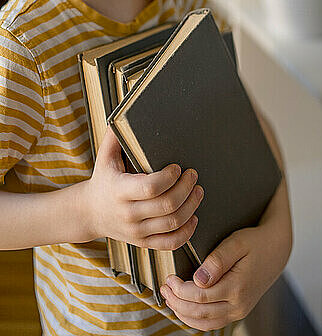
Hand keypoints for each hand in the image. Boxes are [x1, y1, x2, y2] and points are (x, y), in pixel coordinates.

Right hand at [83, 125, 203, 248]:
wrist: (89, 213)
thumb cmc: (103, 180)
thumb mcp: (104, 157)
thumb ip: (115, 136)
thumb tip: (124, 113)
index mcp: (120, 190)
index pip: (151, 187)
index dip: (169, 177)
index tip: (178, 167)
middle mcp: (128, 214)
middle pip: (167, 205)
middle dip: (186, 188)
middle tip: (193, 175)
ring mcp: (136, 231)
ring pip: (172, 223)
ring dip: (191, 206)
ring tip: (198, 191)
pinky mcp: (143, 242)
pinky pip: (170, 243)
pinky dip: (187, 232)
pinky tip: (193, 217)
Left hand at [160, 180, 292, 331]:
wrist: (277, 250)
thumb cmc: (256, 242)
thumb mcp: (237, 242)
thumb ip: (217, 260)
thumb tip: (198, 279)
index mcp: (238, 287)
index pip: (200, 297)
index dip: (180, 290)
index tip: (169, 277)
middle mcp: (239, 305)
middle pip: (200, 314)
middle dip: (177, 303)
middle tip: (164, 288)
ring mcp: (239, 311)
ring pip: (205, 323)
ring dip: (183, 314)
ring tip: (169, 298)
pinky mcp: (237, 311)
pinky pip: (213, 323)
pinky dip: (195, 318)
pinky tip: (184, 306)